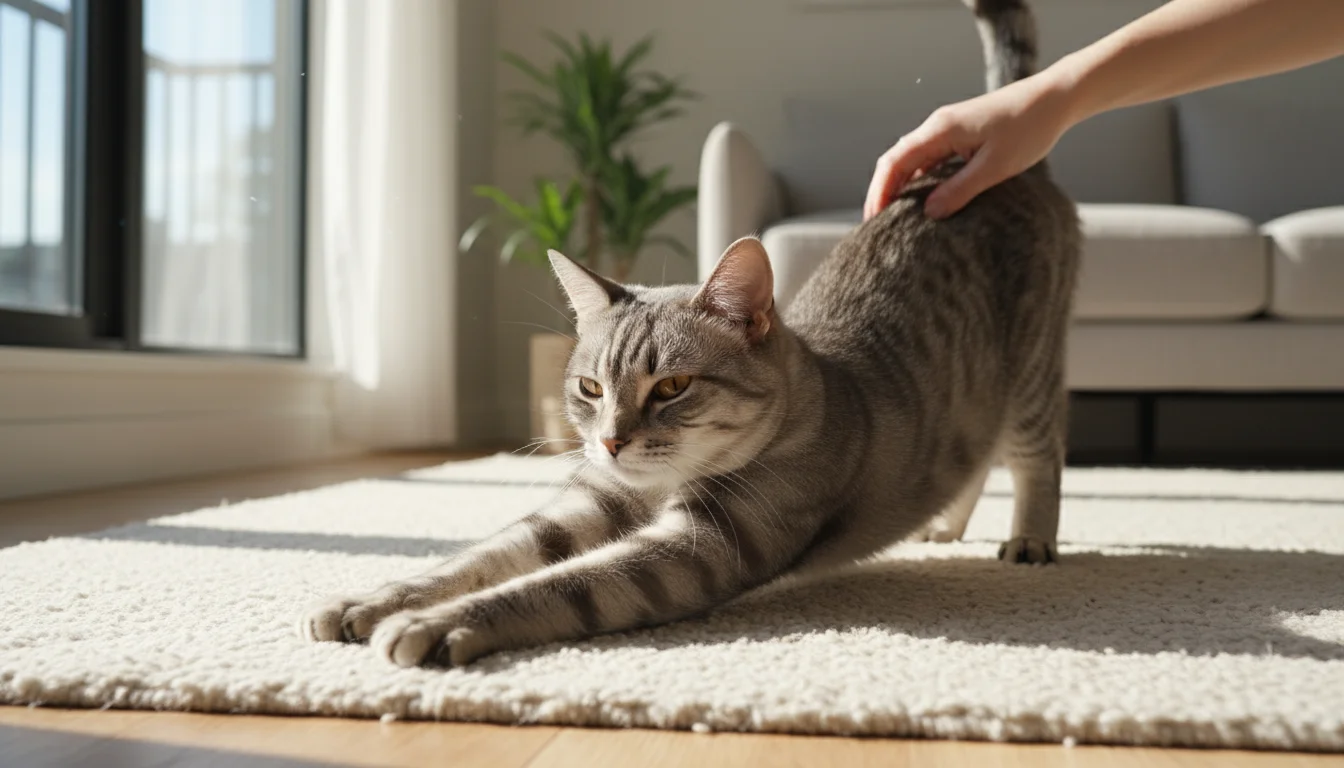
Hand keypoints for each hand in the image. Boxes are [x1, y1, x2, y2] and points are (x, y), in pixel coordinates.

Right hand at [864, 76, 1074, 220]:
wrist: (1054, 99)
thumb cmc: (1029, 128)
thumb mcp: (995, 167)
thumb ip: (960, 190)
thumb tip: (929, 212)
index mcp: (940, 130)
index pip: (894, 162)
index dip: (879, 192)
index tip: (874, 220)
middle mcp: (938, 127)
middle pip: (897, 161)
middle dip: (884, 192)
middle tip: (878, 226)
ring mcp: (948, 130)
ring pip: (913, 161)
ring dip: (902, 188)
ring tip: (897, 219)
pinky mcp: (961, 136)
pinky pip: (931, 160)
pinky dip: (921, 181)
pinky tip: (925, 202)